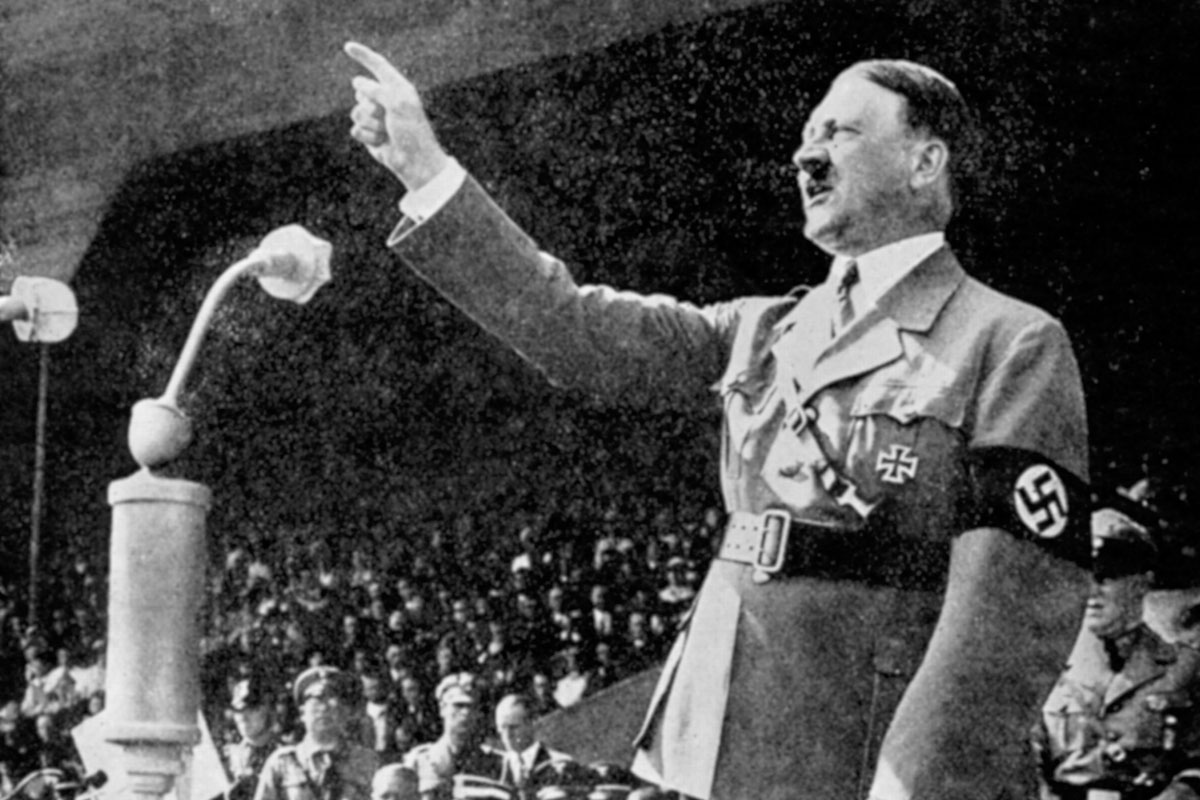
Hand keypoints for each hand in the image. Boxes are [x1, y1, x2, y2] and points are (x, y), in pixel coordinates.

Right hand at [344, 41, 449, 190]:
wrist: (414, 161)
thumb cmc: (412, 132)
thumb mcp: (397, 104)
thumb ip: (377, 89)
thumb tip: (357, 83)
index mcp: (397, 88)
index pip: (378, 66)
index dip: (363, 55)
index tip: (348, 47)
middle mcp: (385, 99)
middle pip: (361, 91)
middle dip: (372, 106)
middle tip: (390, 119)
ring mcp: (376, 116)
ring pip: (356, 112)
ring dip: (371, 124)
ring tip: (387, 132)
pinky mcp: (369, 133)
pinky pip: (355, 129)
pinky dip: (368, 137)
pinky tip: (382, 142)